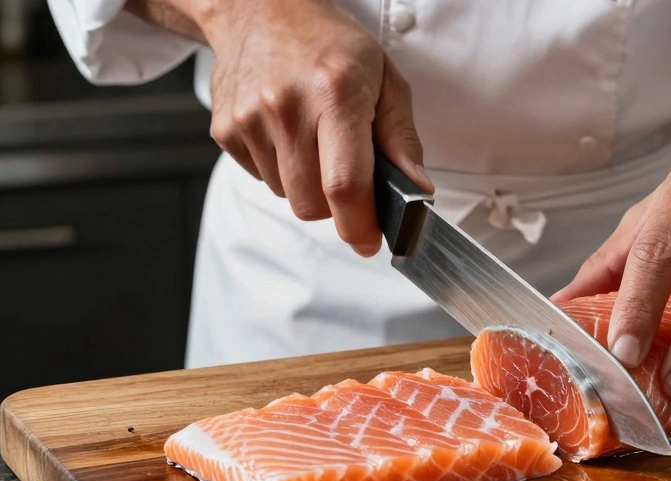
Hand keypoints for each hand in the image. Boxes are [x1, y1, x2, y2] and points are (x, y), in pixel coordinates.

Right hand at [196, 0, 432, 255]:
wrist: (262, 9)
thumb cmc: (331, 44)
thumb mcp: (386, 82)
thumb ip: (403, 142)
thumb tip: (417, 193)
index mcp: (335, 94)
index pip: (345, 184)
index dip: (359, 225)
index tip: (369, 241)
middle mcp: (287, 107)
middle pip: (312, 204)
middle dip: (336, 204)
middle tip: (346, 172)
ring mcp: (250, 119)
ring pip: (287, 196)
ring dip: (307, 184)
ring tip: (313, 139)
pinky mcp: (226, 130)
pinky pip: (262, 178)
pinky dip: (281, 169)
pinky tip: (287, 132)